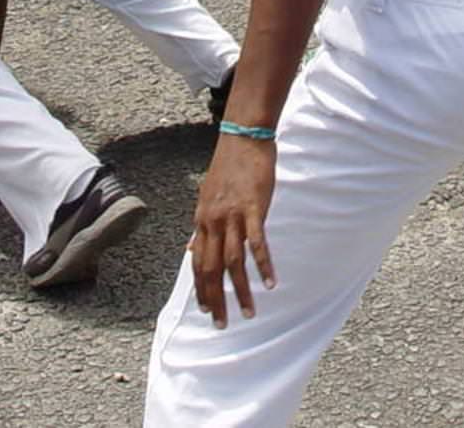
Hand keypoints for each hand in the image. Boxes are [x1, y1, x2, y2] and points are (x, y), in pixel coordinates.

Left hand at [188, 133, 277, 328]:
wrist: (242, 139)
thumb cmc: (229, 167)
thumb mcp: (207, 197)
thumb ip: (202, 225)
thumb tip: (193, 246)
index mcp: (202, 220)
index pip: (197, 263)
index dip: (201, 288)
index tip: (206, 310)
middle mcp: (213, 221)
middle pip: (211, 269)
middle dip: (216, 300)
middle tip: (222, 324)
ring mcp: (233, 216)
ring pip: (233, 262)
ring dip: (241, 291)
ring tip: (249, 312)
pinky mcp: (253, 208)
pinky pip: (257, 243)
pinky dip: (263, 265)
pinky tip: (271, 282)